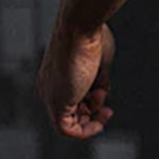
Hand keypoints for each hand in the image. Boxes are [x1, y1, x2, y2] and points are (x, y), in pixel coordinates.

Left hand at [36, 22, 115, 139]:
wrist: (78, 27)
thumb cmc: (89, 36)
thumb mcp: (99, 61)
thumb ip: (99, 79)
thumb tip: (102, 91)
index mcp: (57, 74)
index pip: (73, 96)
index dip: (91, 102)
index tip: (105, 97)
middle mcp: (50, 87)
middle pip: (72, 110)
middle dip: (93, 112)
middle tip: (107, 110)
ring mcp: (52, 96)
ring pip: (71, 120)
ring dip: (92, 117)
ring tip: (102, 98)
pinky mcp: (57, 103)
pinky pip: (67, 129)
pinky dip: (85, 131)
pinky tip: (98, 124)